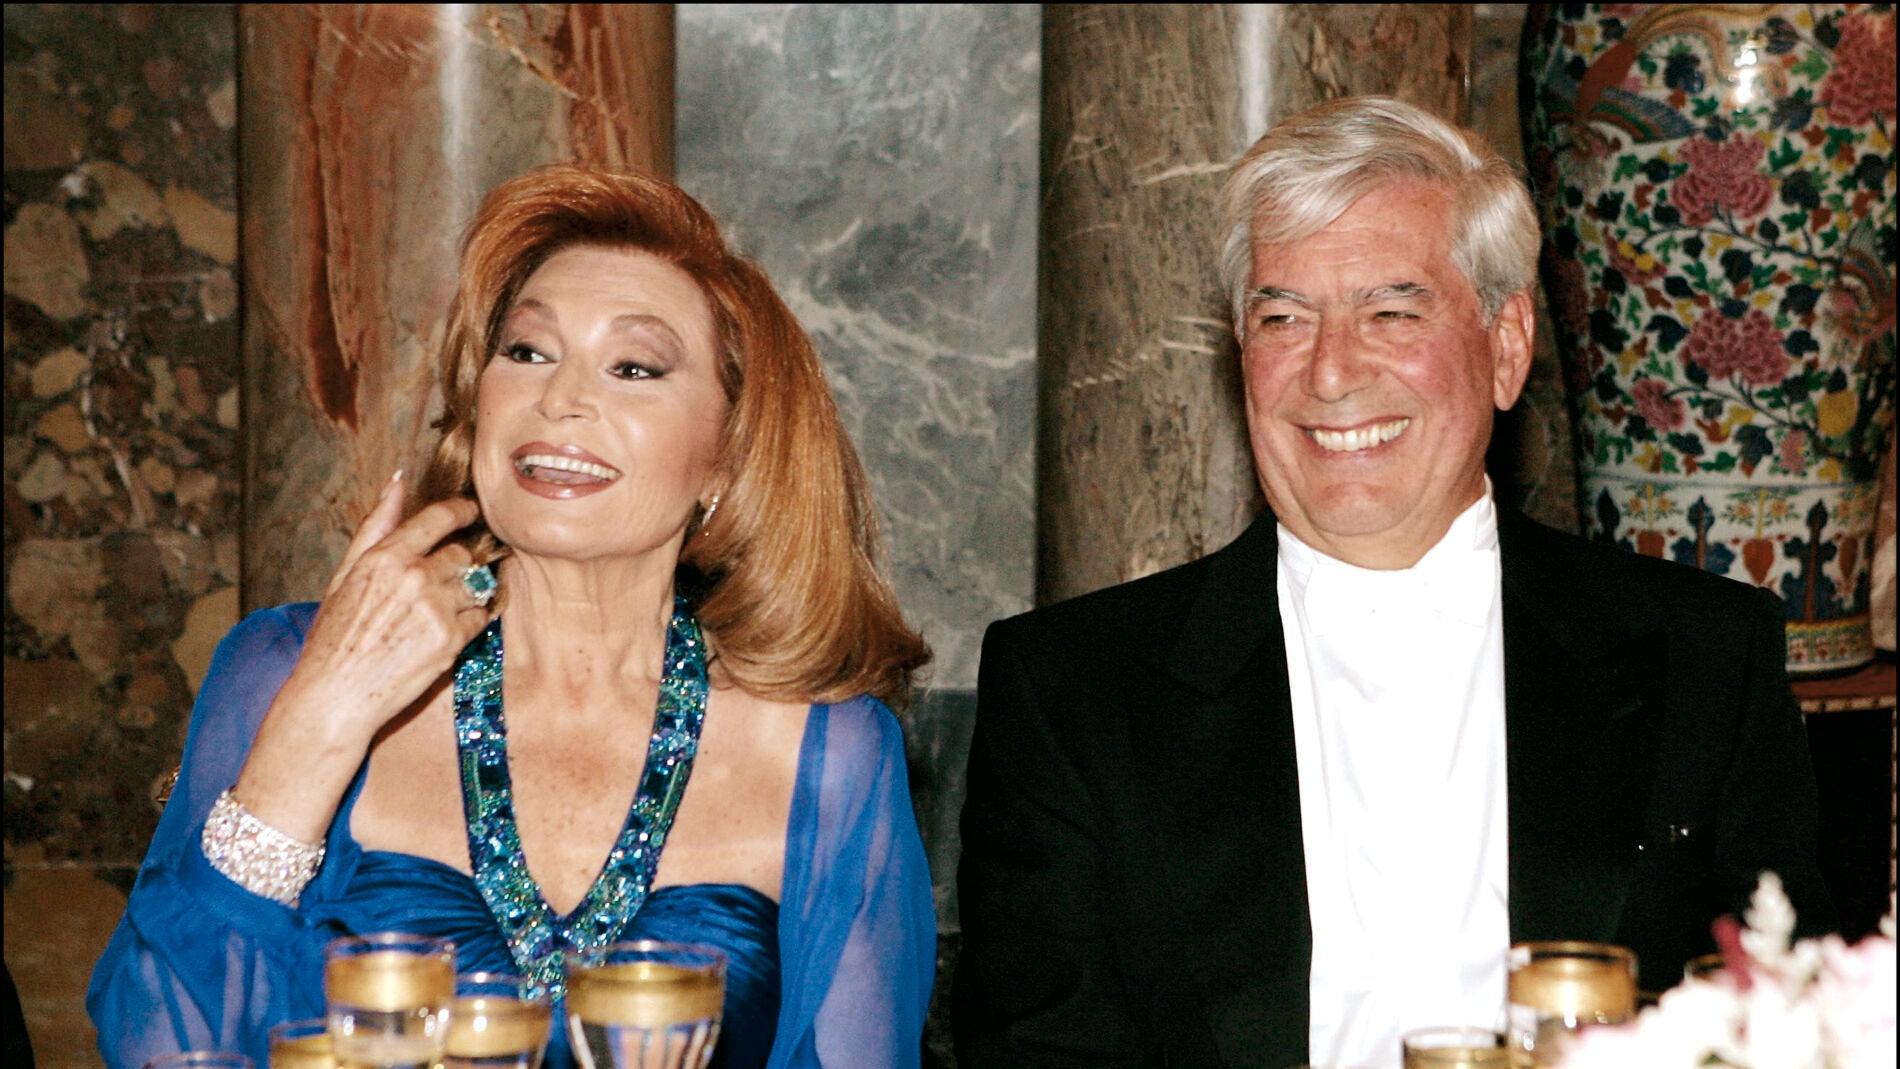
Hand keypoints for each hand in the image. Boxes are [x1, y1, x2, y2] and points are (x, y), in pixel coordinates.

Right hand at [232, 472, 487, 839]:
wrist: (336, 696)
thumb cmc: (334, 636)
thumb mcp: (345, 574)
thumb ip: (376, 526)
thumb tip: (398, 480)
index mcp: (385, 557)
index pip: (439, 518)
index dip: (461, 510)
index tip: (471, 509)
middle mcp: (414, 578)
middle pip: (462, 554)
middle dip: (459, 563)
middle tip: (446, 579)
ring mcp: (436, 609)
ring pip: (475, 585)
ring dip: (468, 592)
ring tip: (442, 610)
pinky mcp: (452, 640)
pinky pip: (481, 617)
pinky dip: (472, 620)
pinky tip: (447, 630)